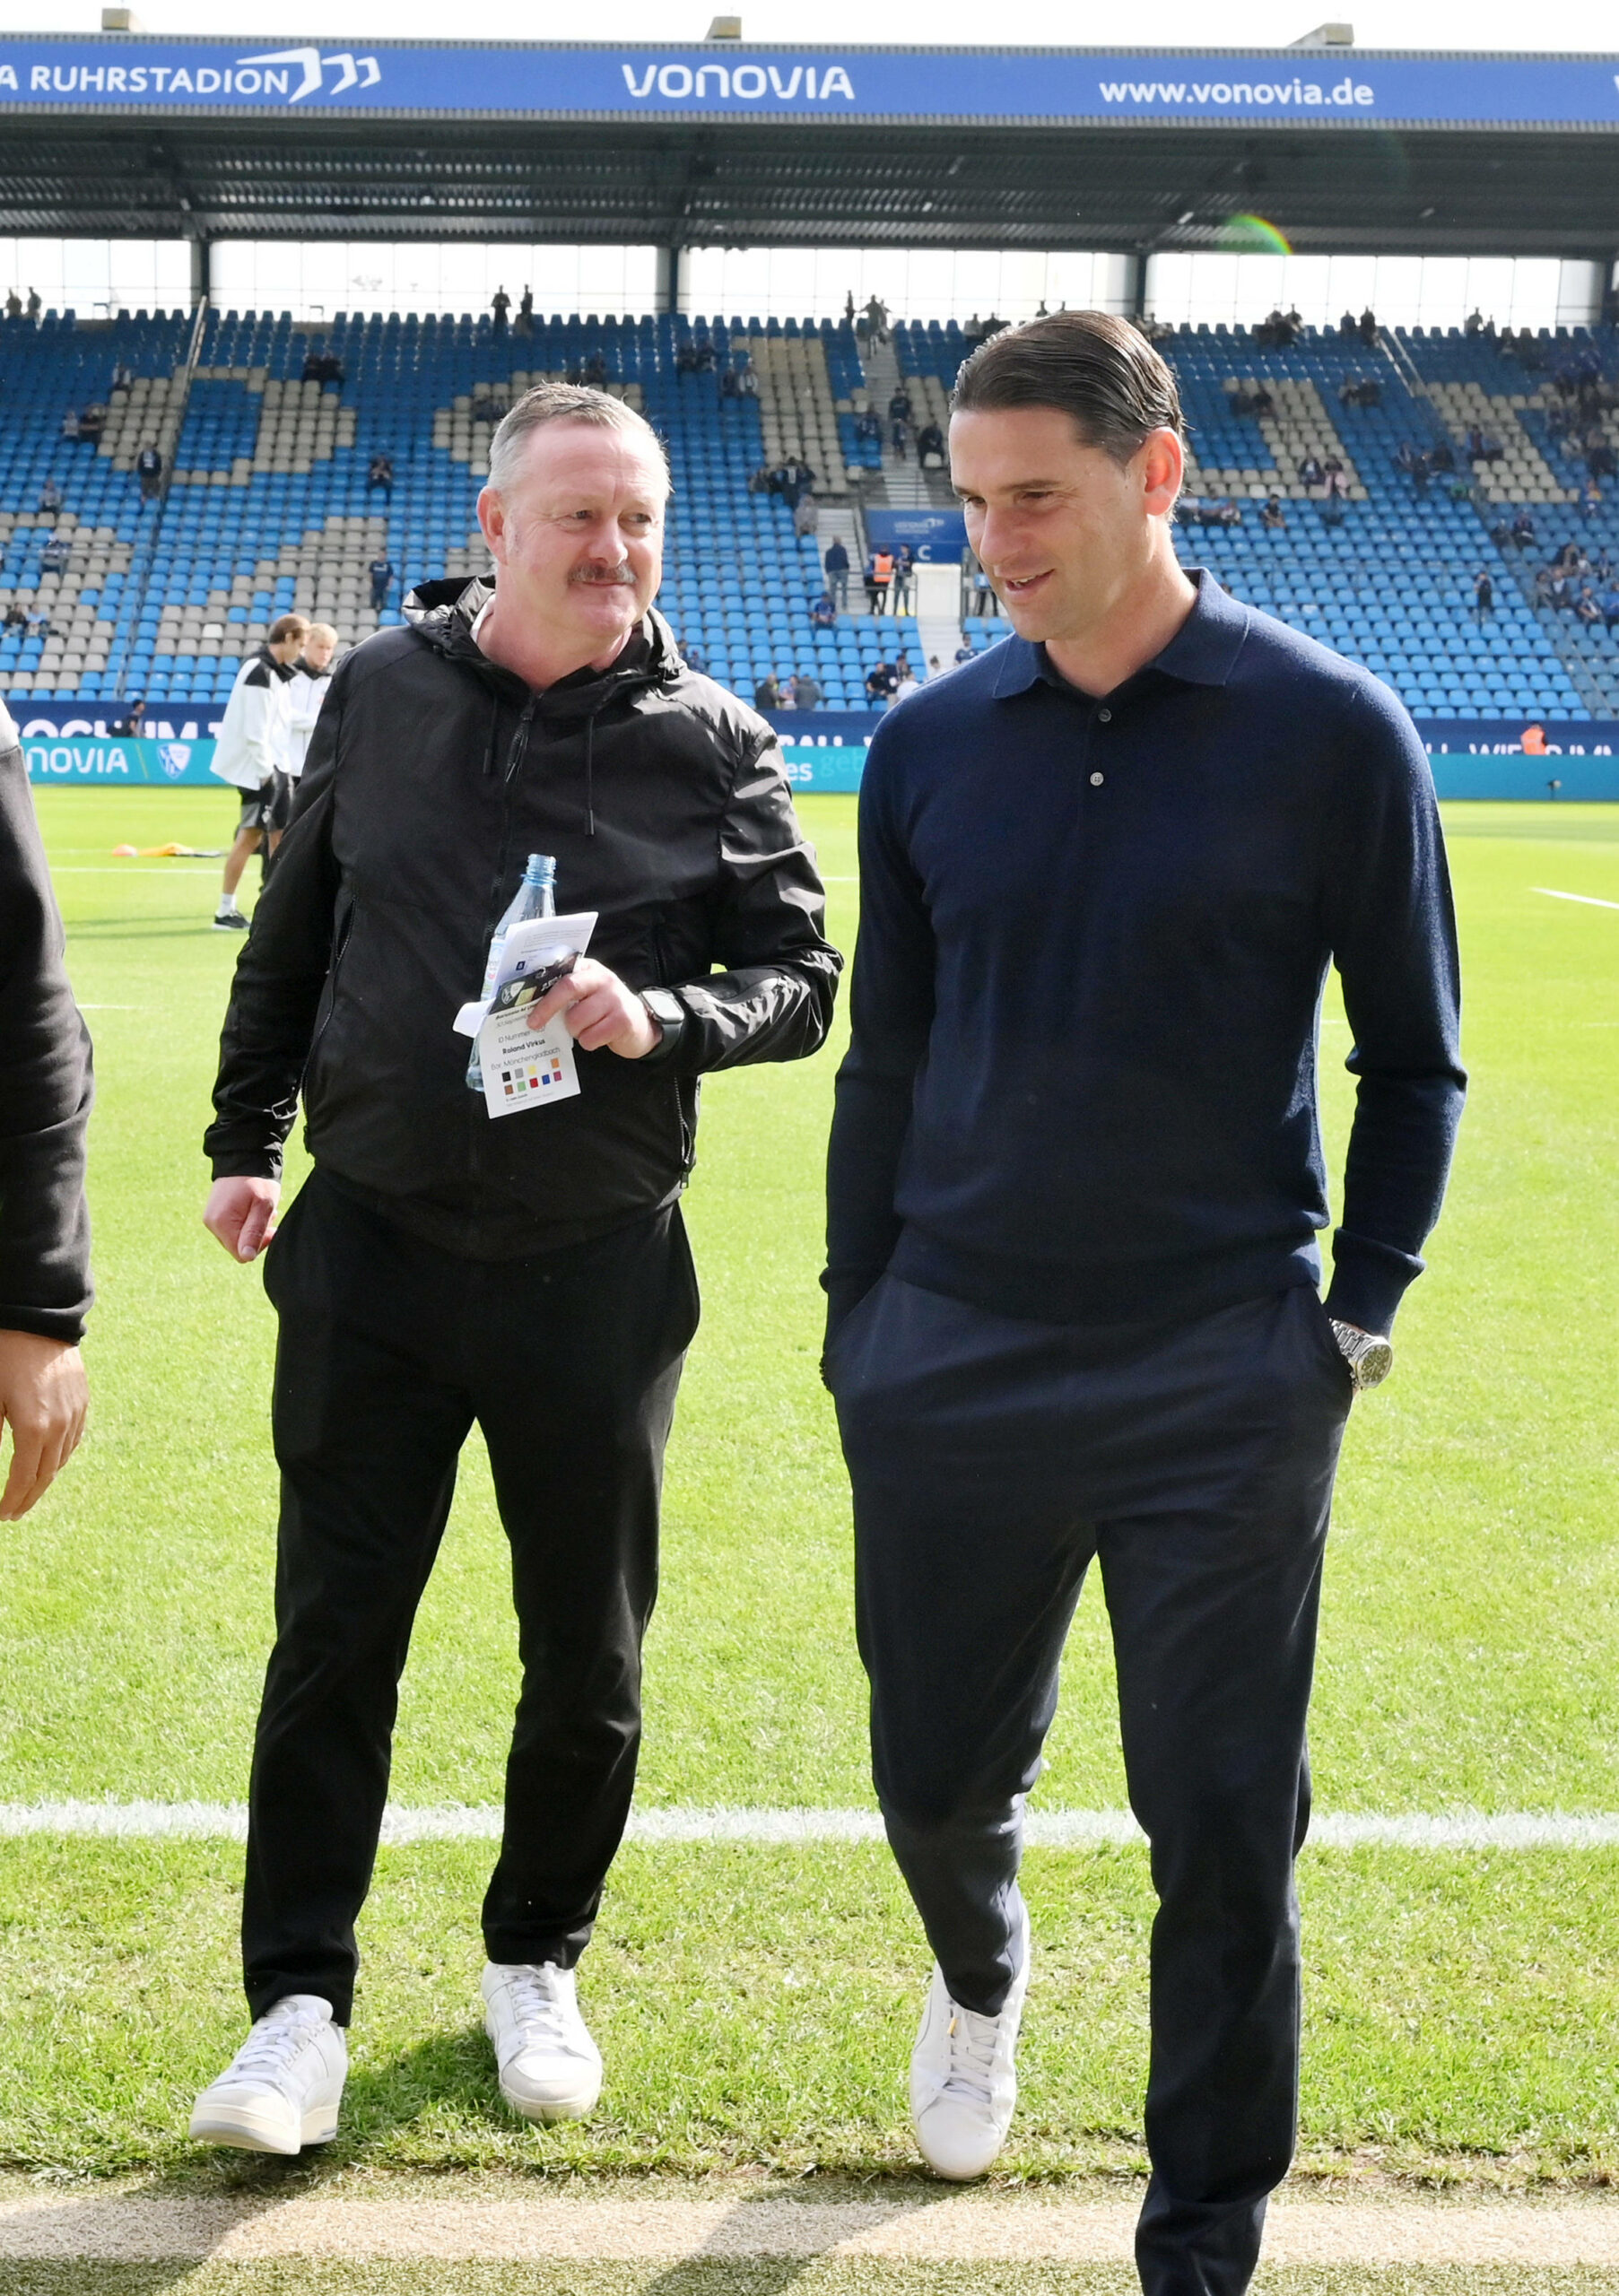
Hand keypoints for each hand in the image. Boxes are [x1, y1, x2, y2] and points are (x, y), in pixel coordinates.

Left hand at [0, 1330, 86, 1519]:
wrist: (39, 1319)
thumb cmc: (5, 1357)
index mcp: (34, 1429)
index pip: (24, 1479)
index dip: (12, 1501)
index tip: (2, 1515)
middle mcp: (60, 1426)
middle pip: (46, 1476)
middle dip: (29, 1498)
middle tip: (14, 1513)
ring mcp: (75, 1414)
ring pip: (61, 1460)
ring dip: (44, 1479)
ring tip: (29, 1490)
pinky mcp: (82, 1402)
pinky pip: (73, 1440)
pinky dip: (59, 1457)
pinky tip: (49, 1461)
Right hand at [204, 1176, 281, 1261]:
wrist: (244, 1157)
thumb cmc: (257, 1180)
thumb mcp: (263, 1206)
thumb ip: (254, 1232)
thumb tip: (246, 1257)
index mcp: (221, 1223)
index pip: (241, 1254)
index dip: (259, 1245)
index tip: (270, 1227)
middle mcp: (211, 1224)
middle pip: (238, 1247)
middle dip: (256, 1235)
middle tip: (267, 1215)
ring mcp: (211, 1219)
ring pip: (236, 1238)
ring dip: (252, 1228)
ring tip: (259, 1209)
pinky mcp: (215, 1214)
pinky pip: (232, 1228)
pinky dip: (245, 1221)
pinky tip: (251, 1208)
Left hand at [523, 958, 660, 1059]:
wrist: (642, 1025)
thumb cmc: (605, 1010)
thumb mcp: (588, 993)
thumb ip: (566, 992)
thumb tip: (529, 1005)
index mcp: (590, 969)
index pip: (561, 973)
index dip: (541, 987)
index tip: (522, 1002)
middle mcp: (604, 979)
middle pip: (568, 989)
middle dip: (546, 1009)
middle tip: (534, 1024)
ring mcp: (615, 999)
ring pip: (576, 1020)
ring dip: (574, 1031)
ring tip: (584, 1029)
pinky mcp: (623, 1021)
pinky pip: (590, 1038)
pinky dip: (588, 1042)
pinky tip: (598, 1036)